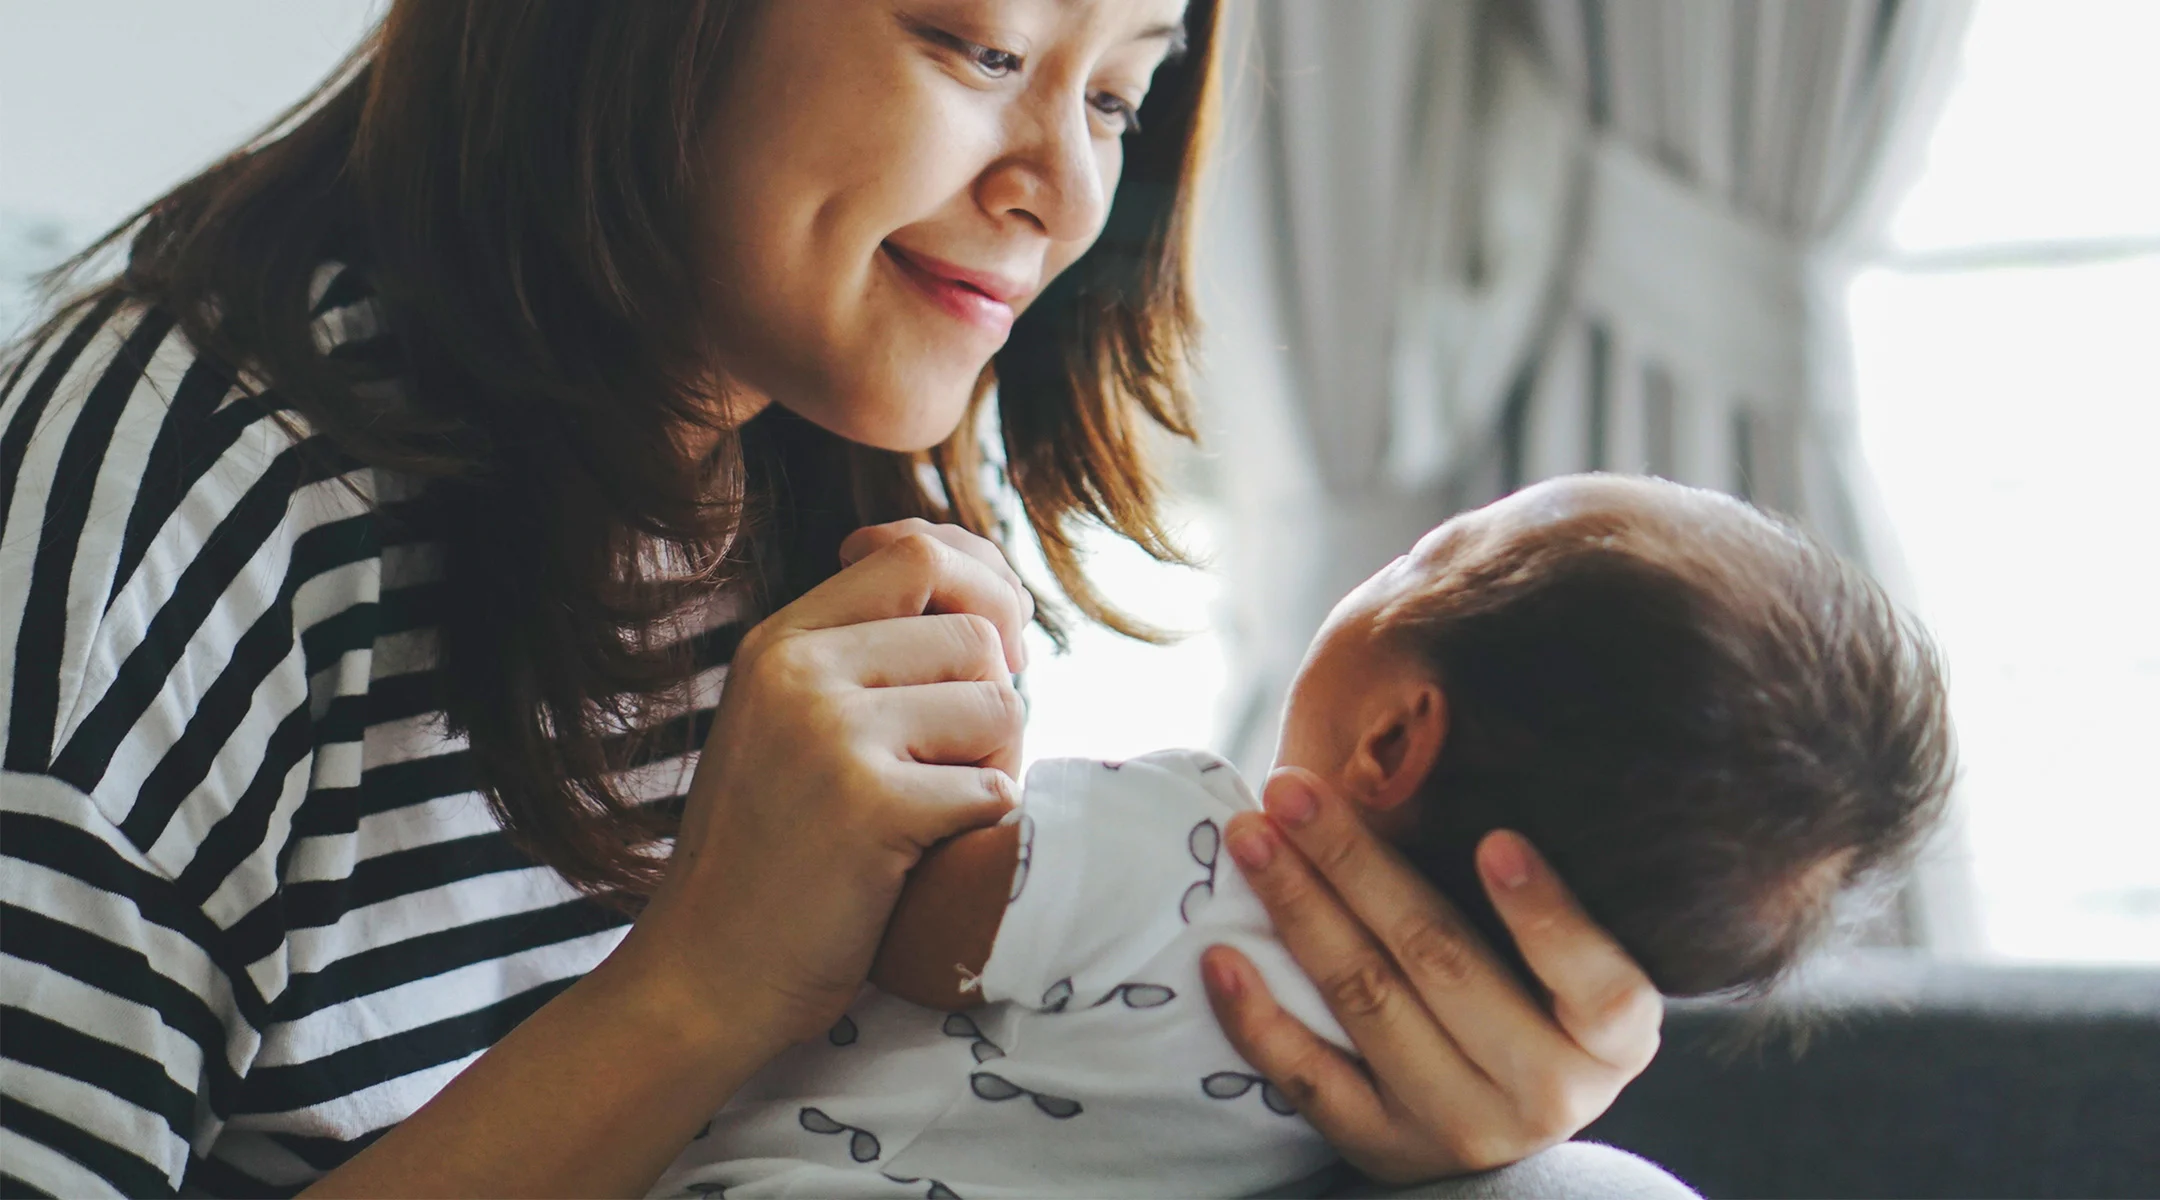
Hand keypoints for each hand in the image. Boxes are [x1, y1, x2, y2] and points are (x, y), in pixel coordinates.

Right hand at [617, 528, 1033, 1052]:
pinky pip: (993, 788)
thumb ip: (864, 658)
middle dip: (993, 701)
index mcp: (778, 643)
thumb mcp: (789, 727)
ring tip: (934, 813)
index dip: (981, 588)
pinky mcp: (868, 807)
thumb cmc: (774, 860)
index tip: (990, 650)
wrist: (705, 978)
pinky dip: (981, 828)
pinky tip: (925, 858)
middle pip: (975, 633)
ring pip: (999, 705)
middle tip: (956, 765)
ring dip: (995, 765)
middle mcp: (798, 673)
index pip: (914, 551)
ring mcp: (829, 736)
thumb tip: (993, 599)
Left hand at [1200, 769, 1661, 1183]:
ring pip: (1370, 1005)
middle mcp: (1547, 1092)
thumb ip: (1526, 880)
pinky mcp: (1387, 1149)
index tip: (1495, 840)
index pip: (1595, 979)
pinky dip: (1259, 1020)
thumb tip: (1427, 746)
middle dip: (1357, 865)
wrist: (1503, 1117)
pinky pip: (1313, 1083)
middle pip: (1443, 963)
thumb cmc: (1541, 1000)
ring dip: (1300, 912)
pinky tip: (1221, 958)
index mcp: (1611, 1037)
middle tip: (1293, 790)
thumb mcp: (1571, 958)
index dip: (1544, 914)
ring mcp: (1462, 1126)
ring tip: (1252, 838)